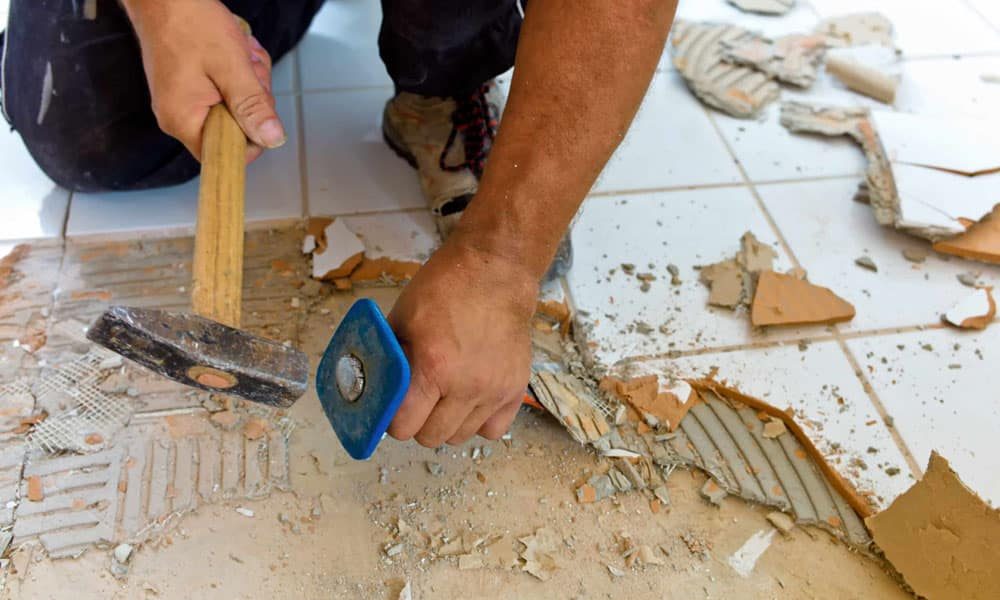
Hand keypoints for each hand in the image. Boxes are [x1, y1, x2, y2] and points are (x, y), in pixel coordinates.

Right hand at [122, 0, 283, 161]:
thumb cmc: (188, 22)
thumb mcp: (231, 66)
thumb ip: (252, 106)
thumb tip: (271, 138)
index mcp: (183, 120)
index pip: (225, 155)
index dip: (251, 137)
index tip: (258, 107)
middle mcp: (180, 116)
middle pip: (235, 128)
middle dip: (252, 98)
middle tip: (247, 69)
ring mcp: (185, 100)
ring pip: (236, 106)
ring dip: (248, 80)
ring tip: (239, 53)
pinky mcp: (191, 86)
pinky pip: (226, 90)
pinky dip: (238, 72)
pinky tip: (234, 51)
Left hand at [386, 234, 538, 446]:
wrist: (495, 272)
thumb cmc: (445, 288)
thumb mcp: (402, 317)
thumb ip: (387, 358)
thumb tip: (372, 387)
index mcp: (434, 366)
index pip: (404, 426)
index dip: (393, 418)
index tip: (393, 407)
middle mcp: (467, 385)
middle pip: (431, 437)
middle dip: (417, 423)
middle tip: (417, 400)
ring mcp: (495, 390)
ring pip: (460, 437)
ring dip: (446, 423)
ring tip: (444, 397)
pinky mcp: (515, 389)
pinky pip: (493, 430)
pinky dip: (478, 422)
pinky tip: (470, 400)